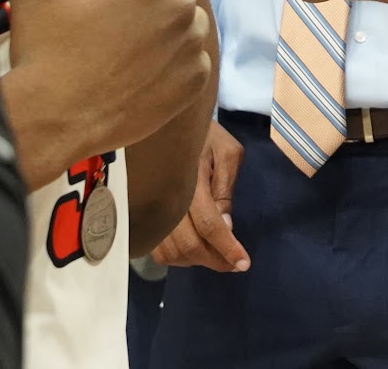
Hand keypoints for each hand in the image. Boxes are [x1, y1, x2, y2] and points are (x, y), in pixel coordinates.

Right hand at [0, 0, 211, 164]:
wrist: (50, 118)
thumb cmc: (44, 46)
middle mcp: (182, 7)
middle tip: (112, 19)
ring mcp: (191, 47)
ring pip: (189, 21)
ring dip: (166, 27)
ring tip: (124, 47)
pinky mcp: (194, 81)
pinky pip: (193, 60)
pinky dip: (174, 65)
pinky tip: (138, 75)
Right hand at [152, 121, 249, 272]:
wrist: (170, 124)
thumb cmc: (207, 136)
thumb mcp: (228, 153)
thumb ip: (225, 189)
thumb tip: (226, 226)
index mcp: (190, 180)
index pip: (209, 225)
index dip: (226, 248)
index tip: (243, 264)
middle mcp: (166, 198)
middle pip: (188, 245)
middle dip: (215, 260)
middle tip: (234, 264)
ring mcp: (151, 208)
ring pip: (170, 252)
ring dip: (197, 261)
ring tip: (218, 255)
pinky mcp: (143, 215)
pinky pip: (156, 249)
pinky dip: (177, 257)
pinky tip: (195, 249)